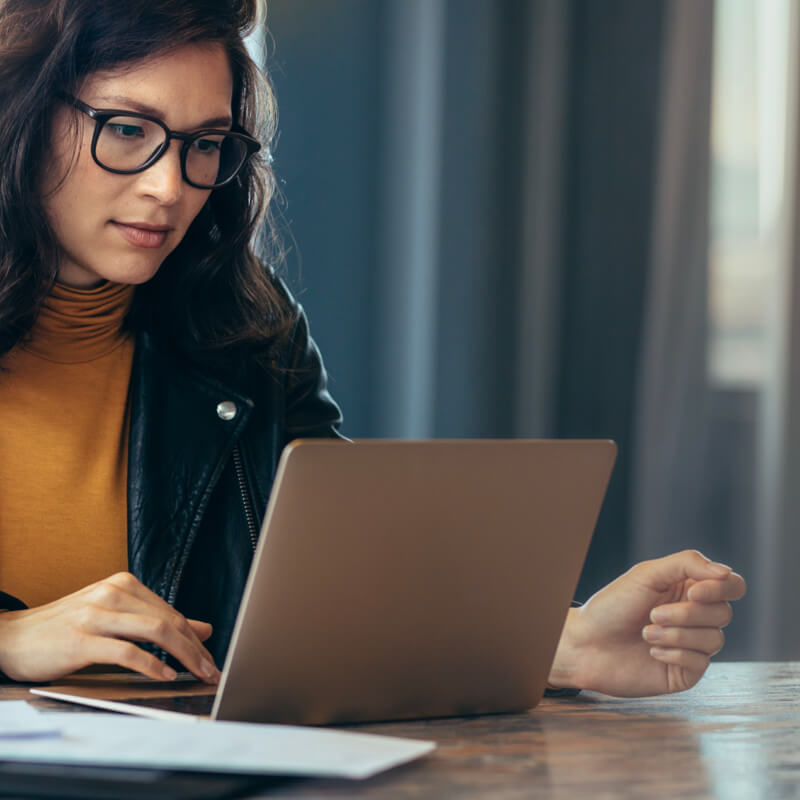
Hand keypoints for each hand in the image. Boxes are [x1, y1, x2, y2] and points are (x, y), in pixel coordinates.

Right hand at [0, 572, 220, 683]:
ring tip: (197, 673)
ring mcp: (96, 615)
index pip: (171, 611)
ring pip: (155, 631)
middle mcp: (113, 593)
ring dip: (183, 655)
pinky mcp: (81, 639)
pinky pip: (126, 652)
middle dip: (195, 648)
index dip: (195, 637)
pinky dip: (151, 665)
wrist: (11, 637)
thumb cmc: (65, 629)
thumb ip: (155, 621)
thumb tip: (202, 628)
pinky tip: (165, 676)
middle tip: (212, 669)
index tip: (210, 657)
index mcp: (123, 584)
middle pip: (168, 620)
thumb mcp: (114, 617)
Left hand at [548, 550, 745, 696]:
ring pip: (715, 638)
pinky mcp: (686, 671)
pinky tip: (652, 651)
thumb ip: (687, 564)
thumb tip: (726, 573)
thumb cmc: (612, 606)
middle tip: (653, 614)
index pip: (731, 585)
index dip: (720, 589)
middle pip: (723, 612)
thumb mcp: (647, 574)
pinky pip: (701, 662)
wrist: (586, 643)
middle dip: (687, 614)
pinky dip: (675, 653)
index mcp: (688, 589)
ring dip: (676, 634)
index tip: (692, 593)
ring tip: (646, 632)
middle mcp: (695, 616)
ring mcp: (692, 645)